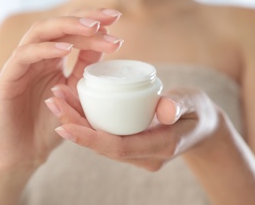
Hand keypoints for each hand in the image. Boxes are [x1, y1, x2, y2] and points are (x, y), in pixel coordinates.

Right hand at [0, 8, 123, 170]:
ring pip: (40, 33)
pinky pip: (24, 56)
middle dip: (85, 18)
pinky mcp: (6, 79)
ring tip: (93, 28)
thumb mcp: (76, 94)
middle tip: (111, 18)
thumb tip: (107, 43)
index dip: (93, 20)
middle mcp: (35, 56)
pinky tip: (66, 50)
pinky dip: (45, 50)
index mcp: (51, 57)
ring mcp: (20, 65)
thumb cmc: (50, 124)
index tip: (116, 17)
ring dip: (67, 27)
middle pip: (58, 25)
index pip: (71, 30)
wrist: (24, 154)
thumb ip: (86, 70)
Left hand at [46, 86, 220, 170]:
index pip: (118, 147)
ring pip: (100, 141)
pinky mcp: (132, 144)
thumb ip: (180, 105)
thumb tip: (165, 108)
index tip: (63, 124)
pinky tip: (73, 104)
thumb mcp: (194, 104)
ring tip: (56, 98)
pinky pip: (105, 136)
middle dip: (74, 126)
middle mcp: (144, 155)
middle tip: (52, 101)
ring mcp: (137, 152)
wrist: (202, 126)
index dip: (89, 137)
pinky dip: (88, 122)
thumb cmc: (198, 111)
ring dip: (76, 122)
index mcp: (160, 147)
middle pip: (102, 146)